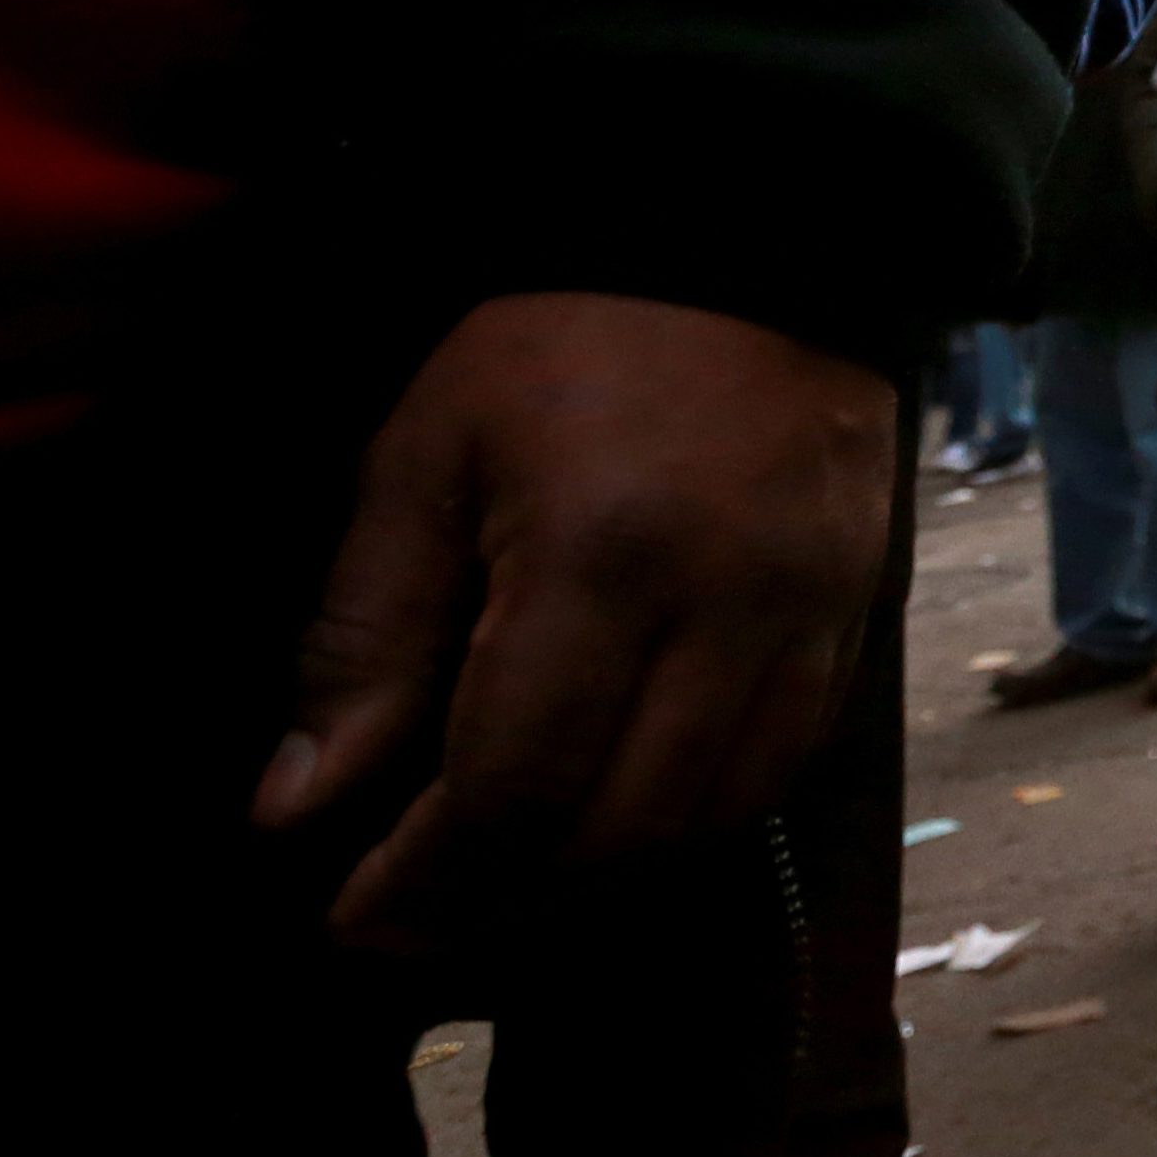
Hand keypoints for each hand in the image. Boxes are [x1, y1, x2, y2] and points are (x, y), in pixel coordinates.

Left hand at [259, 293, 901, 945]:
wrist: (756, 240)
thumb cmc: (560, 341)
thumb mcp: (425, 458)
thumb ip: (364, 637)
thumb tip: (298, 810)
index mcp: (600, 557)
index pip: (514, 784)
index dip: (428, 876)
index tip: (351, 916)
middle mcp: (727, 606)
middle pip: (619, 829)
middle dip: (504, 897)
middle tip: (416, 915)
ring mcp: (811, 615)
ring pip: (710, 818)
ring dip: (601, 873)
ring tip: (508, 875)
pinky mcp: (858, 613)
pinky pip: (781, 765)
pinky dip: (693, 817)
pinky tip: (617, 808)